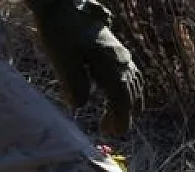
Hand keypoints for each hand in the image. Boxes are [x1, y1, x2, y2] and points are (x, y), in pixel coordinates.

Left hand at [29, 0, 142, 136]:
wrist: (62, 5)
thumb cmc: (60, 30)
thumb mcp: (62, 60)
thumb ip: (73, 85)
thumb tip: (78, 106)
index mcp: (112, 66)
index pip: (123, 101)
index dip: (121, 120)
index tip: (112, 134)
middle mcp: (122, 61)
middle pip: (130, 96)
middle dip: (122, 115)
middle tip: (106, 129)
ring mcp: (121, 55)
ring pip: (133, 85)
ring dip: (126, 104)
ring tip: (113, 117)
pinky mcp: (116, 50)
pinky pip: (131, 75)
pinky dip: (129, 90)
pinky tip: (118, 94)